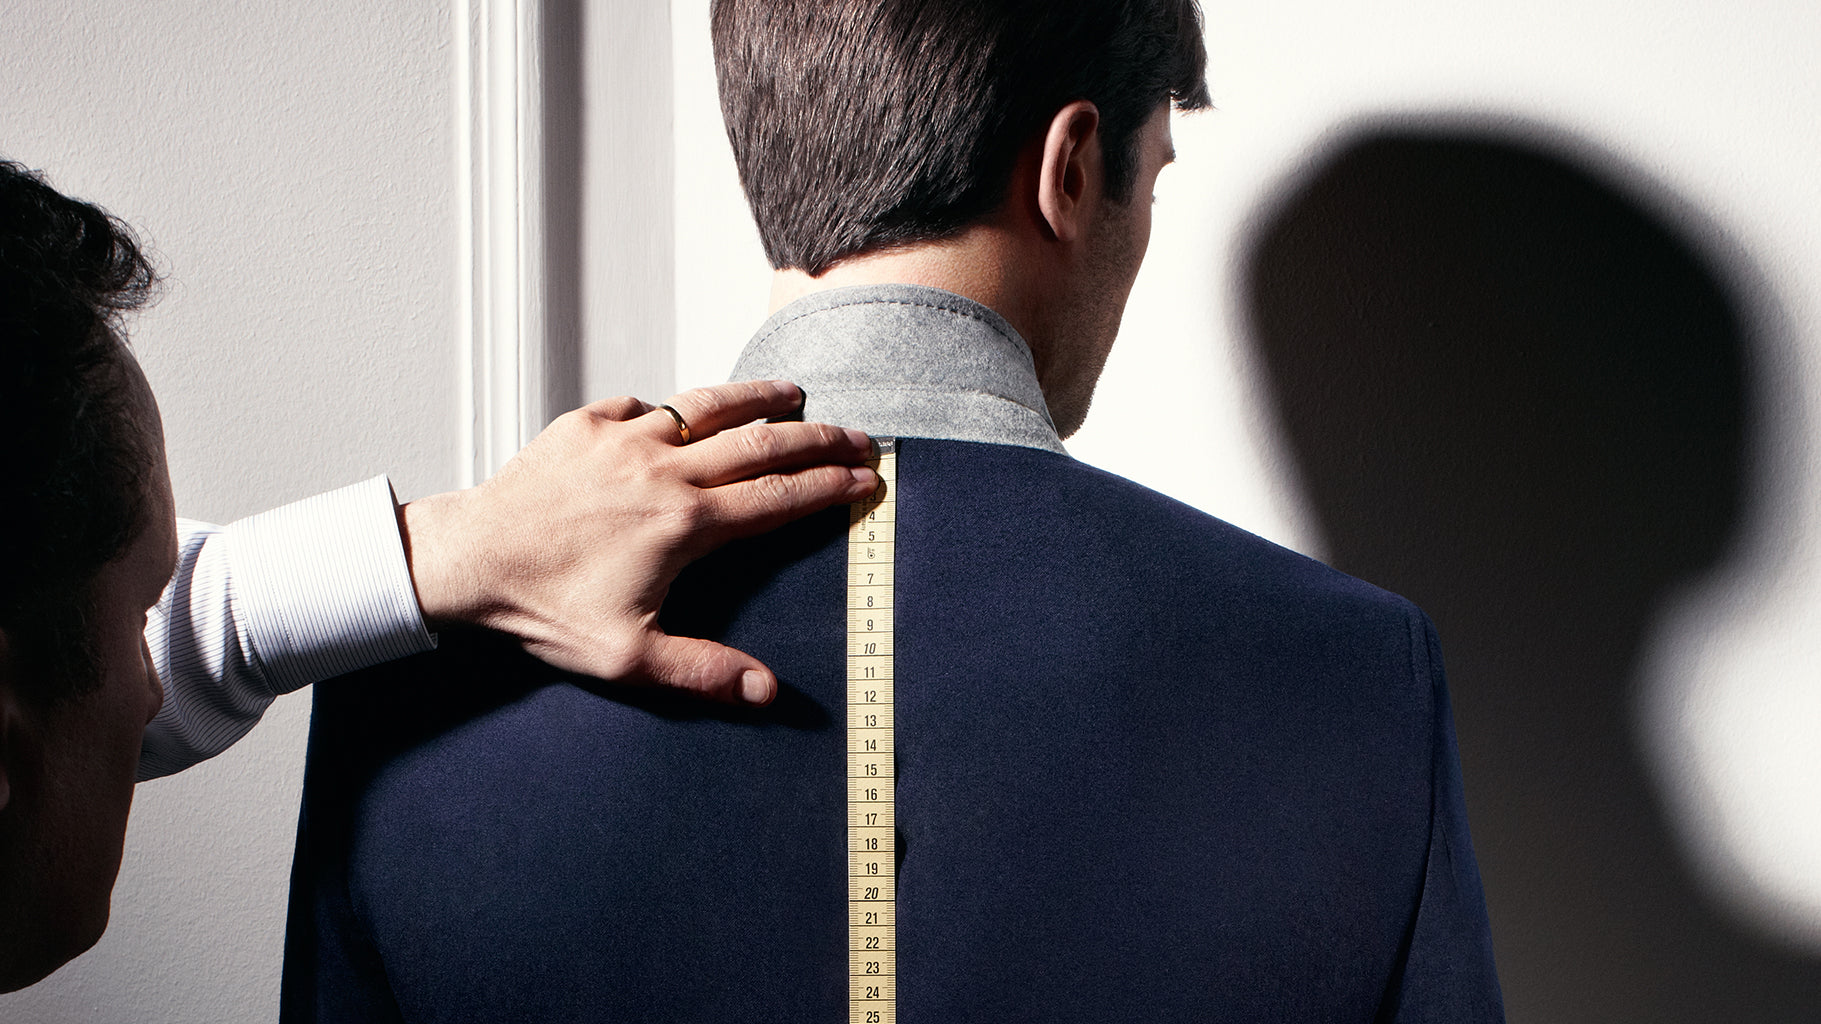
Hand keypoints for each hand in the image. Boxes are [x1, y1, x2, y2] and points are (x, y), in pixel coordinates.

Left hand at [398, 380, 875, 703]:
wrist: (467, 558)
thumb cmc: (542, 608)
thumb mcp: (628, 657)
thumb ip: (703, 671)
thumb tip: (768, 692)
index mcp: (687, 523)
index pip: (779, 497)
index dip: (829, 488)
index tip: (866, 480)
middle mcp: (665, 470)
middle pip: (762, 443)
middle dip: (819, 439)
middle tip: (857, 436)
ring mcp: (626, 439)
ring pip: (709, 407)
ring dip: (759, 399)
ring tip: (794, 395)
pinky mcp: (586, 425)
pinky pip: (642, 407)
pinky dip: (672, 410)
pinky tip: (681, 414)